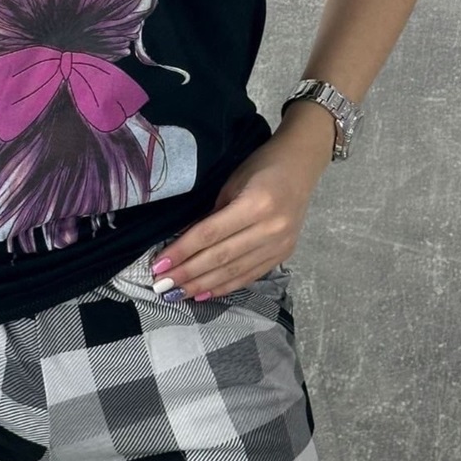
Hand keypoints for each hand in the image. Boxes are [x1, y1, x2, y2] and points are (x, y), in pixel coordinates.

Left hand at [151, 113, 332, 301]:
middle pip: (221, 257)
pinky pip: (250, 276)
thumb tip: (181, 243)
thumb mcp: (231, 183)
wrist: (300, 166)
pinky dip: (226, 287)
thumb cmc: (261, 167)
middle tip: (162, 286)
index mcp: (255, 205)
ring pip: (234, 271)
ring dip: (203, 285)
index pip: (210, 234)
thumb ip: (210, 215)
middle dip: (188, 273)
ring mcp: (280, 245)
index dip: (183, 251)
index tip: (159, 265)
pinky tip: (204, 294)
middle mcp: (270, 229)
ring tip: (177, 294)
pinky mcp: (284, 255)